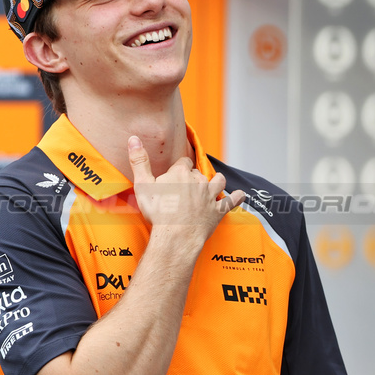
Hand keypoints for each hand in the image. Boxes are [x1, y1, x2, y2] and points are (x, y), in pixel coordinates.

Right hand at [128, 136, 244, 243]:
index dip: (180, 168)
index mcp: (180, 173)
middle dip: (194, 177)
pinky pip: (232, 201)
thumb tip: (133, 139)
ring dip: (217, 181)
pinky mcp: (218, 210)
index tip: (176, 173)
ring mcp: (210, 195)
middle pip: (198, 173)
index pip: (183, 162)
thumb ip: (139, 161)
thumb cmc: (158, 212)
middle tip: (187, 186)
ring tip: (215, 182)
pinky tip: (241, 194)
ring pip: (218, 181)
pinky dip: (237, 197)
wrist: (176, 235)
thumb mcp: (142, 185)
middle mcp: (198, 181)